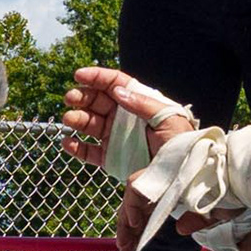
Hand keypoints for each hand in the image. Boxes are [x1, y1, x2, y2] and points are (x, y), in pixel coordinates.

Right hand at [57, 66, 196, 167]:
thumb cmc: (180, 142)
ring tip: (69, 119)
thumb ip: (142, 104)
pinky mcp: (111, 158)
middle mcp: (123, 118)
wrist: (183, 174)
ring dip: (77, 119)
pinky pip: (89, 151)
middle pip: (97, 101)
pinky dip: (76, 148)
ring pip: (90, 124)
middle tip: (71, 98)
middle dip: (82, 97)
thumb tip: (118, 92)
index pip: (114, 84)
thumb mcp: (168, 118)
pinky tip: (67, 143)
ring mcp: (115, 137)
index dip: (97, 77)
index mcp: (138, 103)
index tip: (79, 75)